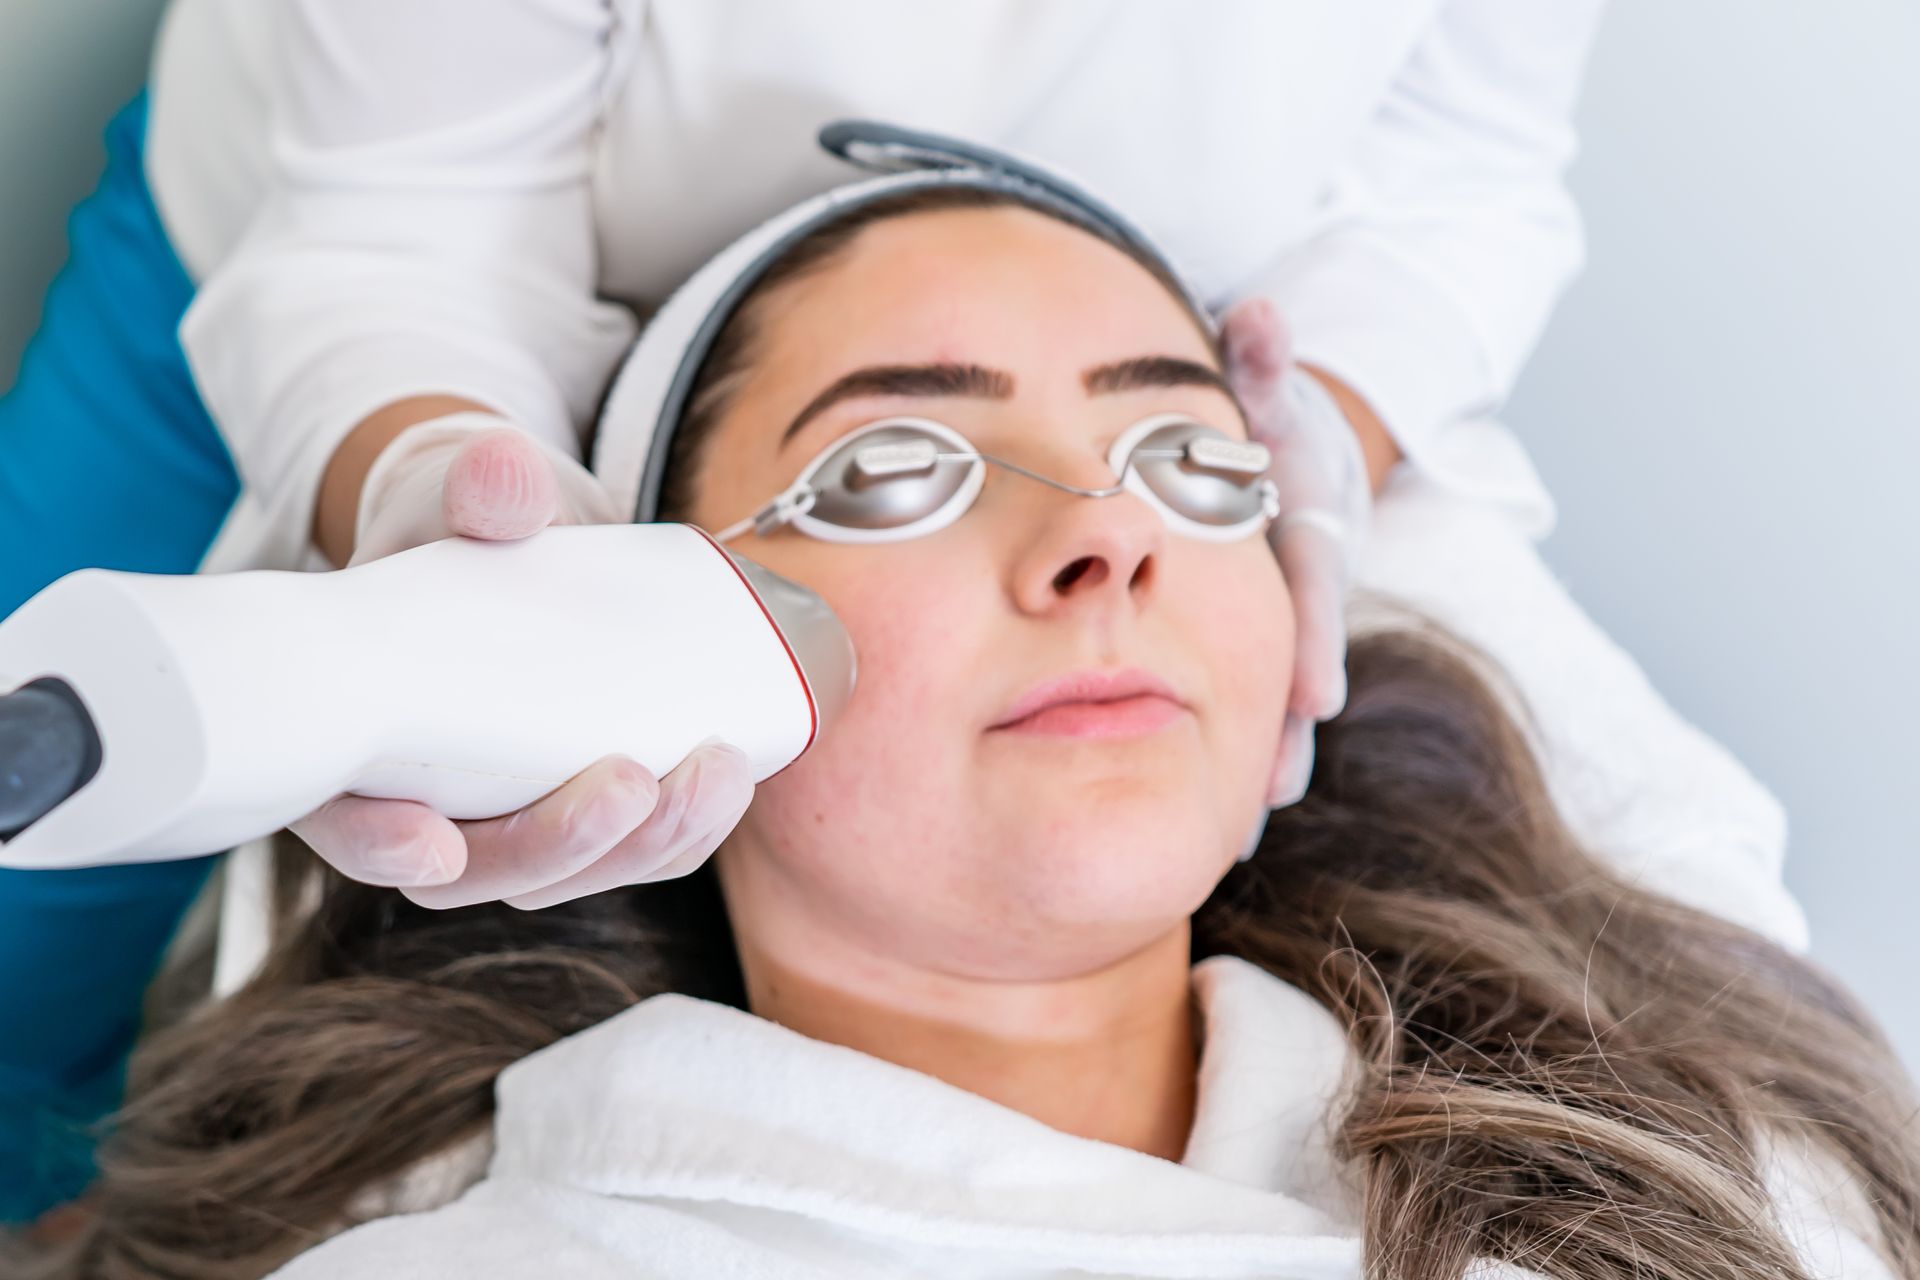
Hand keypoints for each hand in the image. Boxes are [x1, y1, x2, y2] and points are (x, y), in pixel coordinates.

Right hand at [294, 413, 759, 907]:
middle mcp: (424, 796)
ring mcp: (507, 814)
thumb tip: (504, 469)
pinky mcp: (579, 804)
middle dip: (558, 847)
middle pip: (475, 869)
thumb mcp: (462, 492)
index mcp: (356, 733)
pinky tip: (731, 774)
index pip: (344, 818)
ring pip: (564, 874)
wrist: (523, 532)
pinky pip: (629, 848)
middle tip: (635, 784)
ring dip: (645, 845)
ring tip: (718, 772)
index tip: (435, 847)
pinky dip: (682, 829)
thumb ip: (481, 485)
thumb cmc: (468, 519)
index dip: (378, 845)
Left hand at [1220, 298, 1371, 808]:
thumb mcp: (1272, 388)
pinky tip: (1216, 824)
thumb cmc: (1274, 425)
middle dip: (1292, 731)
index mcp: (1313, 532)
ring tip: (1240, 828)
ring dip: (1267, 763)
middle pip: (1308, 666)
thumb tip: (1257, 313)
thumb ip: (1263, 358)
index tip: (1316, 694)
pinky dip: (1241, 761)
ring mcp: (1290, 630)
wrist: (1298, 460)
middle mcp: (1308, 591)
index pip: (1321, 587)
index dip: (1319, 639)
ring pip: (1282, 706)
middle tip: (1271, 789)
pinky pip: (1254, 714)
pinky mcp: (1264, 658)